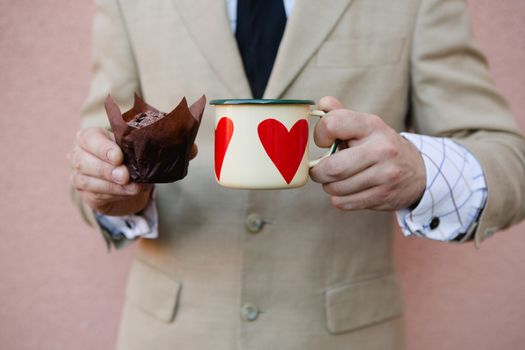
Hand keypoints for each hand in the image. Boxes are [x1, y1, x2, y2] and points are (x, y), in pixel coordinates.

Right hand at [68, 127, 197, 215]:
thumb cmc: (135, 160)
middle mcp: (82, 154)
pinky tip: (128, 193)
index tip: (118, 156)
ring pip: (85, 178)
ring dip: (110, 183)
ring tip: (132, 186)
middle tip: (124, 174)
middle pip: (82, 158)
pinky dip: (113, 194)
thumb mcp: (149, 151)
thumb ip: (169, 147)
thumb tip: (192, 149)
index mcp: (94, 136)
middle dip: (105, 167)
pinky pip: (94, 194)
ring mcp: (80, 174)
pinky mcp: (86, 194)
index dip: (101, 146)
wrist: (129, 185)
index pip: (88, 137)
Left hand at [310, 97, 425, 210]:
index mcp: (372, 125)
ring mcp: (385, 175)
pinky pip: (344, 203)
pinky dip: (339, 199)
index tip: (324, 142)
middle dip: (318, 172)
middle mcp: (381, 149)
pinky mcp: (383, 196)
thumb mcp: (365, 126)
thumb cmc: (380, 146)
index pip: (332, 123)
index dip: (320, 135)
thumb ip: (340, 115)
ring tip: (337, 179)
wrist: (418, 172)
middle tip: (320, 170)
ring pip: (335, 188)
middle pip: (331, 168)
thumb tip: (322, 104)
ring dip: (329, 186)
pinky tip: (348, 190)